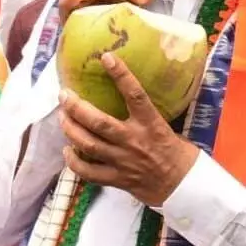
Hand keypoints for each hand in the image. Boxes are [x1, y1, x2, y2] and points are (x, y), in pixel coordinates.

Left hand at [60, 53, 197, 206]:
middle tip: (64, 95)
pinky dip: (73, 161)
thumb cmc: (177, 153)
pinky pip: (88, 172)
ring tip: (62, 117)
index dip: (121, 75)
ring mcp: (123, 161)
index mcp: (151, 124)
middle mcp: (134, 141)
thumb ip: (144, 115)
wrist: (183, 186)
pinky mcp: (117, 179)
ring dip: (70, 129)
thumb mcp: (165, 127)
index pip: (135, 95)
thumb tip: (127, 93)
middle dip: (76, 107)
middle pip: (98, 122)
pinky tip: (67, 150)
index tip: (106, 58)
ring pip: (88, 144)